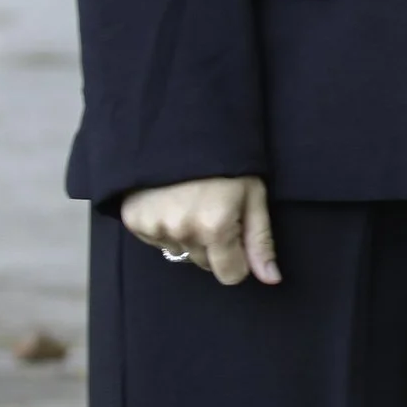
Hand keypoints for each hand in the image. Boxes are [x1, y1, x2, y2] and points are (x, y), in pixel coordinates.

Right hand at [119, 175, 278, 285]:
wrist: (179, 127)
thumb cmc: (225, 160)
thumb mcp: (252, 194)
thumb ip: (260, 240)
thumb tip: (271, 279)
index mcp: (215, 226)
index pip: (230, 275)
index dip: (239, 258)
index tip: (237, 234)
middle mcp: (182, 231)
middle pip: (206, 263)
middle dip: (214, 245)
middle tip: (214, 209)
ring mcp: (154, 227)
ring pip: (181, 252)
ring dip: (188, 236)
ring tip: (191, 201)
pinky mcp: (134, 220)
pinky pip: (157, 241)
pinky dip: (166, 228)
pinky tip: (171, 201)